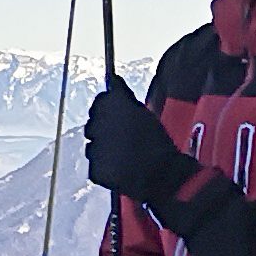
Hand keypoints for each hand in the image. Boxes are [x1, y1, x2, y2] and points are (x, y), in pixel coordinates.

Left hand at [84, 80, 195, 209]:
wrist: (162, 174)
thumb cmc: (157, 142)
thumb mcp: (144, 113)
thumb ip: (124, 97)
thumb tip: (113, 80)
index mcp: (111, 105)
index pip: (101, 102)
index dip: (108, 109)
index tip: (118, 116)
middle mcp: (97, 123)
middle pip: (94, 122)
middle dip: (105, 128)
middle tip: (124, 139)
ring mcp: (93, 148)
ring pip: (93, 144)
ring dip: (104, 147)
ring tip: (124, 155)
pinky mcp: (94, 169)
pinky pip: (96, 165)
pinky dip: (105, 166)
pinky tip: (121, 167)